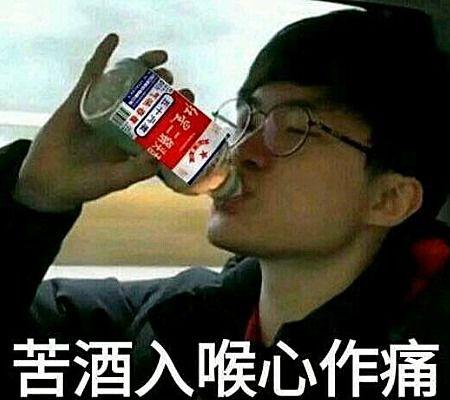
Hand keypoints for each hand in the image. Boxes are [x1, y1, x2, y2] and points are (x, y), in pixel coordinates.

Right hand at [12, 33, 194, 211]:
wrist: (50, 181)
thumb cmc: (86, 184)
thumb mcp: (116, 179)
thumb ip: (136, 171)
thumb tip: (160, 156)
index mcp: (135, 139)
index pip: (160, 117)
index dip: (176, 106)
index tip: (189, 95)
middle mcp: (121, 121)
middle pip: (146, 96)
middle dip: (162, 85)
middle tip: (171, 77)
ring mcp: (101, 108)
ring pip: (124, 81)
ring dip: (142, 66)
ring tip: (159, 58)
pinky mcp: (80, 100)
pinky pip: (92, 74)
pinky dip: (102, 55)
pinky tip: (114, 39)